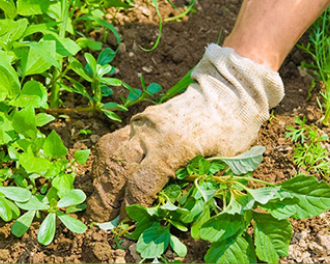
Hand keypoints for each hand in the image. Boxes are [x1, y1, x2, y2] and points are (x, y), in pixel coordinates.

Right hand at [86, 44, 283, 221]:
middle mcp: (152, 133)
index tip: (127, 223)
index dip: (130, 209)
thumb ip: (196, 185)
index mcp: (175, 147)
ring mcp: (143, 123)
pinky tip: (110, 173)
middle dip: (104, 198)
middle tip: (102, 219)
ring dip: (100, 177)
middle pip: (116, 169)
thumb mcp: (223, 163)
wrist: (227, 92)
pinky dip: (107, 160)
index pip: (141, 185)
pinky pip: (114, 139)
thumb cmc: (231, 130)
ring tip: (101, 197)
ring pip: (108, 151)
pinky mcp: (140, 118)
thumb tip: (167, 211)